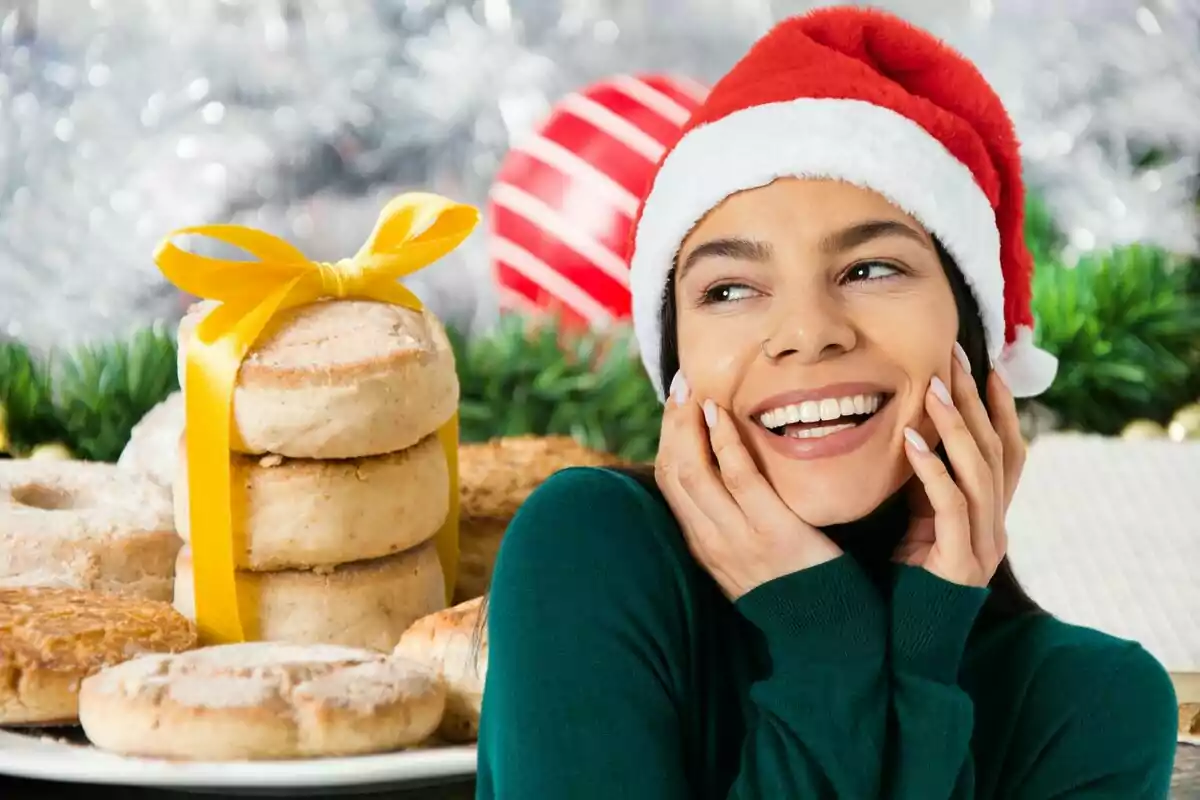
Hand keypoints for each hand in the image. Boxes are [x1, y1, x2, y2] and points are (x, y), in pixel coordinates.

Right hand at [654, 374, 842, 599]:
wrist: (827, 639)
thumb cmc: (797, 593)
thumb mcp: (751, 562)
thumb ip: (736, 526)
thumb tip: (733, 486)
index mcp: (703, 546)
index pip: (669, 484)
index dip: (666, 439)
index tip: (675, 404)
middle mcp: (709, 541)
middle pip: (673, 472)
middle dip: (672, 424)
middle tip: (680, 384)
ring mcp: (736, 538)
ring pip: (693, 471)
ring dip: (690, 424)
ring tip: (694, 390)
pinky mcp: (771, 533)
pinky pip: (738, 478)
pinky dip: (725, 443)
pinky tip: (722, 415)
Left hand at [895, 344, 1025, 587]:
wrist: (910, 648)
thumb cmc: (908, 585)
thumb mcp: (920, 526)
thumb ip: (927, 489)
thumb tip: (914, 437)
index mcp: (990, 518)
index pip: (1007, 453)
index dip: (1001, 409)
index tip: (985, 366)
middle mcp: (995, 528)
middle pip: (997, 452)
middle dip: (976, 401)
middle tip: (955, 358)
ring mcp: (982, 546)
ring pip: (979, 473)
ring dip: (957, 425)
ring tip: (933, 388)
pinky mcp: (959, 562)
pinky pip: (951, 505)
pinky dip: (932, 469)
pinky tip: (913, 440)